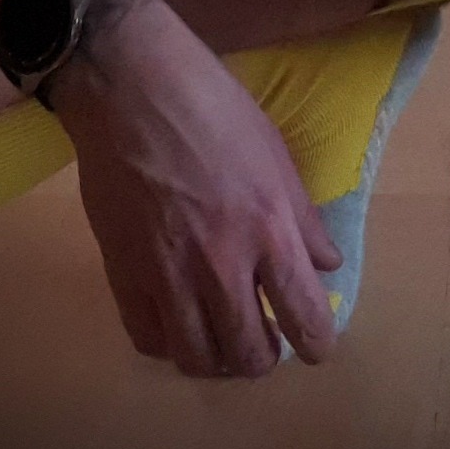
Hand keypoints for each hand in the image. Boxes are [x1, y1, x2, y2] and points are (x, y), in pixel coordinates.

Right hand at [50, 0, 341, 377]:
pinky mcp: (123, 273)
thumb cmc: (212, 106)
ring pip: (198, 359)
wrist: (130, 88)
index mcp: (268, 229)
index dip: (317, 343)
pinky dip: (169, 343)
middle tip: (266, 341)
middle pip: (250, 353)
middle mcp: (221, 264)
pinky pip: (149, 339)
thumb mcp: (274, 153)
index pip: (305, 315)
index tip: (316, 346)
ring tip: (223, 341)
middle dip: (265, 357)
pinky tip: (178, 323)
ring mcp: (167, 274)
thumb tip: (326, 265)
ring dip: (218, 360)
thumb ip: (301, 218)